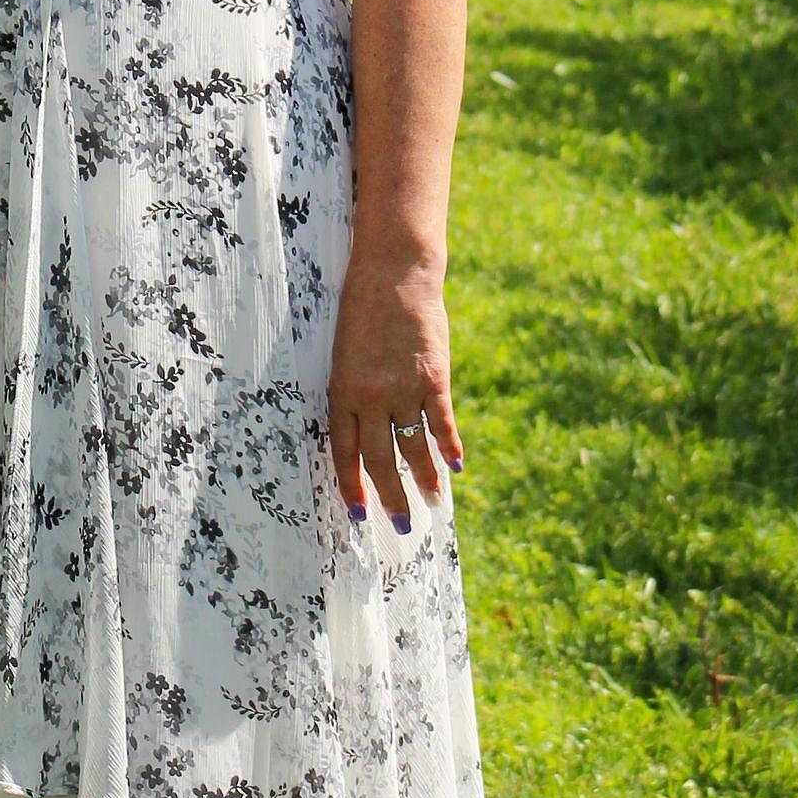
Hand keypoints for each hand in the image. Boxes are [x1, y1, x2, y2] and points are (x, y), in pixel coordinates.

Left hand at [327, 254, 462, 535]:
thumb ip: (355, 391)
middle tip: (402, 524)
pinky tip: (455, 466)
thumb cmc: (363, 310)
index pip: (343, 451)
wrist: (393, 273)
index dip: (351, 485)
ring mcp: (403, 388)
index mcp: (342, 390)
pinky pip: (441, 423)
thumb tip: (368, 430)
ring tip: (433, 502)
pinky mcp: (433, 377)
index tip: (359, 513)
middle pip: (379, 459)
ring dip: (424, 480)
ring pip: (413, 448)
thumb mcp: (345, 352)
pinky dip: (449, 447)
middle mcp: (370, 395)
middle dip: (390, 496)